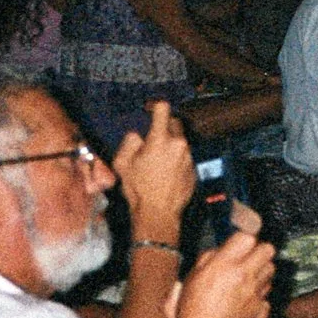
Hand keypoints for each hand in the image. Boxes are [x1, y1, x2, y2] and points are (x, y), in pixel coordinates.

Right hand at [114, 101, 196, 242]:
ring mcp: (189, 155)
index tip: (151, 108)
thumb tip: (137, 134)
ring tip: (157, 159)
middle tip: (153, 138)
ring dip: (171, 144)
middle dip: (164, 126)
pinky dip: (177, 157)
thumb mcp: (123, 163)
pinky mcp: (194, 167)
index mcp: (160, 139)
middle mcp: (179, 144)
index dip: (156, 106)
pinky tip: (166, 171)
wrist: (158, 212)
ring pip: (181, 140)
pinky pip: (185, 155)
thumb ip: (129, 142)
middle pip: (175, 123)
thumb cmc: (138, 188)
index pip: (163, 109)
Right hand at [169, 232, 276, 317]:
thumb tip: (218, 251)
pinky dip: (261, 291)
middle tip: (247, 259)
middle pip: (268, 248)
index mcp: (223, 265)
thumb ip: (206, 260)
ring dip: (262, 270)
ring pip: (271, 268)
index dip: (244, 239)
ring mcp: (255, 290)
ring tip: (247, 278)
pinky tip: (248, 297)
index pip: (247, 236)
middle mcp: (243, 274)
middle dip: (259, 251)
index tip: (239, 243)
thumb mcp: (188, 281)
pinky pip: (268, 290)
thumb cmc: (189, 315)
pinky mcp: (261, 305)